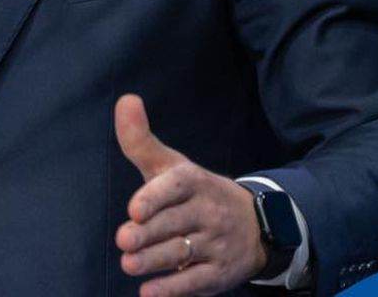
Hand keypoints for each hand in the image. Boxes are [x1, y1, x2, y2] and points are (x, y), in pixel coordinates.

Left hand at [113, 94, 267, 296]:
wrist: (254, 223)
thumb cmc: (193, 191)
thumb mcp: (170, 165)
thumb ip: (140, 139)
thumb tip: (125, 99)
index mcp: (193, 181)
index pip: (176, 187)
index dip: (155, 198)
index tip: (133, 210)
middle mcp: (208, 211)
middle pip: (174, 224)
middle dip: (147, 234)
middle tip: (123, 241)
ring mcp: (216, 244)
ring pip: (183, 253)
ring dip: (154, 261)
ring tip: (129, 264)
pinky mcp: (220, 273)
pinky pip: (197, 282)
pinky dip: (173, 290)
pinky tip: (149, 294)